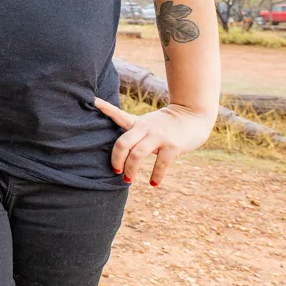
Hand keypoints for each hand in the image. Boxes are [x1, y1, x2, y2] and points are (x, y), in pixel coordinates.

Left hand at [94, 97, 214, 186]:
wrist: (193, 117)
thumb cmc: (166, 124)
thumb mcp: (146, 123)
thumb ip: (133, 131)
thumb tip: (118, 149)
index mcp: (137, 123)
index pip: (118, 114)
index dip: (105, 108)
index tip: (93, 101)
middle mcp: (145, 128)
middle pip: (123, 143)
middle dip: (116, 160)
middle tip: (115, 171)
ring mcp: (159, 137)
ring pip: (137, 155)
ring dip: (131, 170)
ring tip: (128, 180)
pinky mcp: (173, 146)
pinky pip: (160, 164)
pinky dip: (156, 176)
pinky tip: (153, 183)